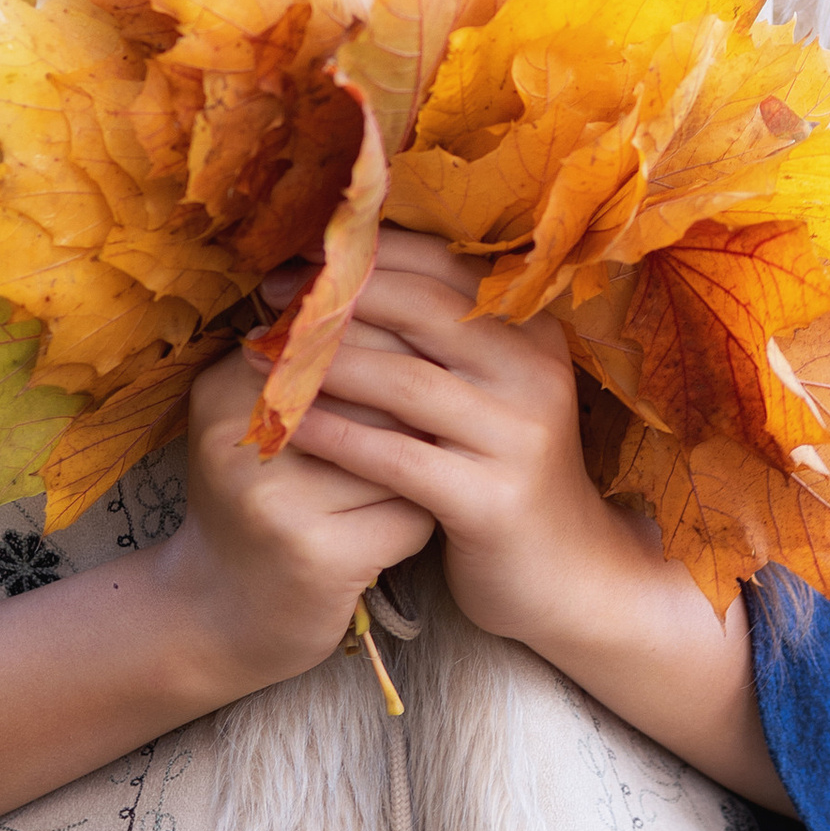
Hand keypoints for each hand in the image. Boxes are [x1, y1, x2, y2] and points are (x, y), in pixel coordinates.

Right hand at [154, 324, 437, 698]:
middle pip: (375, 390)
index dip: (396, 342)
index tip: (428, 357)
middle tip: (446, 414)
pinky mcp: (321, 558)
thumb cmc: (250, 504)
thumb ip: (305, 366)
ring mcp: (279, 503)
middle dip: (418, 404)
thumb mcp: (249, 423)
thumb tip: (405, 304)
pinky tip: (407, 525)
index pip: (337, 338)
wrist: (212, 618)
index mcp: (225, 389)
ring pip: (401, 454)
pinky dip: (419, 521)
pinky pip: (409, 516)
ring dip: (426, 464)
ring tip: (426, 472)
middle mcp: (242, 441)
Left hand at [288, 230, 792, 808]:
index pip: (442, 267)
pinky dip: (334, 437)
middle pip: (420, 309)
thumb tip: (343, 277)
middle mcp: (533, 371)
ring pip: (402, 381)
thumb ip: (437, 339)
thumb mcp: (485, 392)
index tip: (299, 258)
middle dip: (337, 298)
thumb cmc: (502, 472)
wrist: (567, 575)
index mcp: (531, 331)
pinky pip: (395, 457)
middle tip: (271, 299)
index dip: (367, 255)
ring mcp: (518, 435)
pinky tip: (285, 428)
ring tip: (262, 357)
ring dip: (322, 364)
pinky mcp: (492, 499)